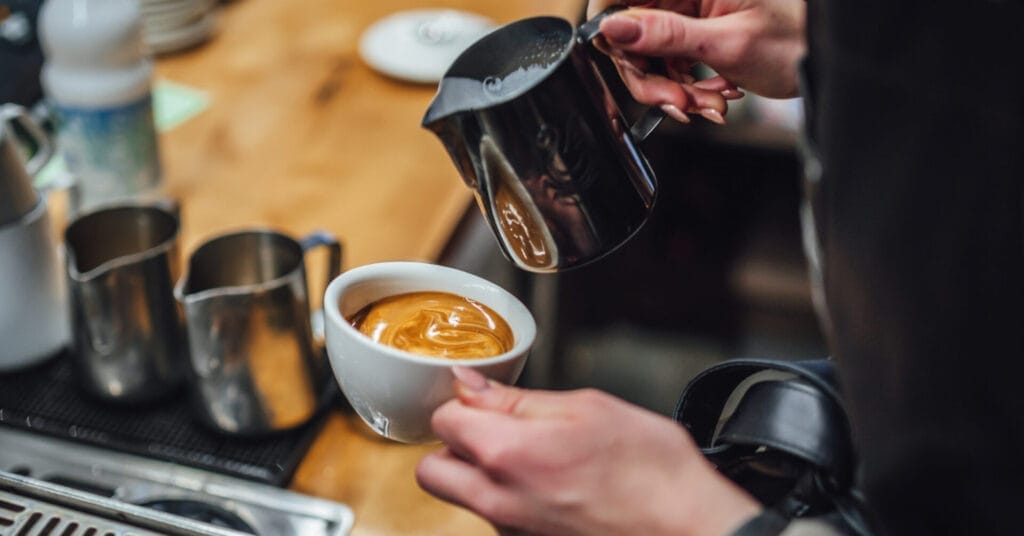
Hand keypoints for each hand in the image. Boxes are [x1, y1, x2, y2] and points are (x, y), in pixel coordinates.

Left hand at [416, 367, 760, 535]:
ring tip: (535, 459)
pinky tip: (554, 486)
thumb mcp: (588, 408)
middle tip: (491, 428)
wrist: (689, 529)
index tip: (486, 399)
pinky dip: (511, 500)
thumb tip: (471, 386)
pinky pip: (497, 518)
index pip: (443, 420)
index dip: (465, 402)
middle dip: (452, 445)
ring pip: (464, 498)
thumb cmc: (652, 471)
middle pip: (432, 470)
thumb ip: (518, 399)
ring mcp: (511, 531)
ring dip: (481, 474)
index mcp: (508, 454)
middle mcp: (498, 501)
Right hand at [587, 0, 805, 122]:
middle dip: (650, 75)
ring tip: (707, 103)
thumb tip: (613, 26)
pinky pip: (667, 66)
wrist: (823, 63)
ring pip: (647, 56)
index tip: (625, 57)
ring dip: (672, 89)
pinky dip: (685, 90)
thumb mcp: (727, 43)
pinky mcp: (690, 37)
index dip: (613, 28)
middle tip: (677, 101)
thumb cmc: (795, 43)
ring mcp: (685, 15)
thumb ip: (666, 34)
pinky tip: (714, 95)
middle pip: (630, 33)